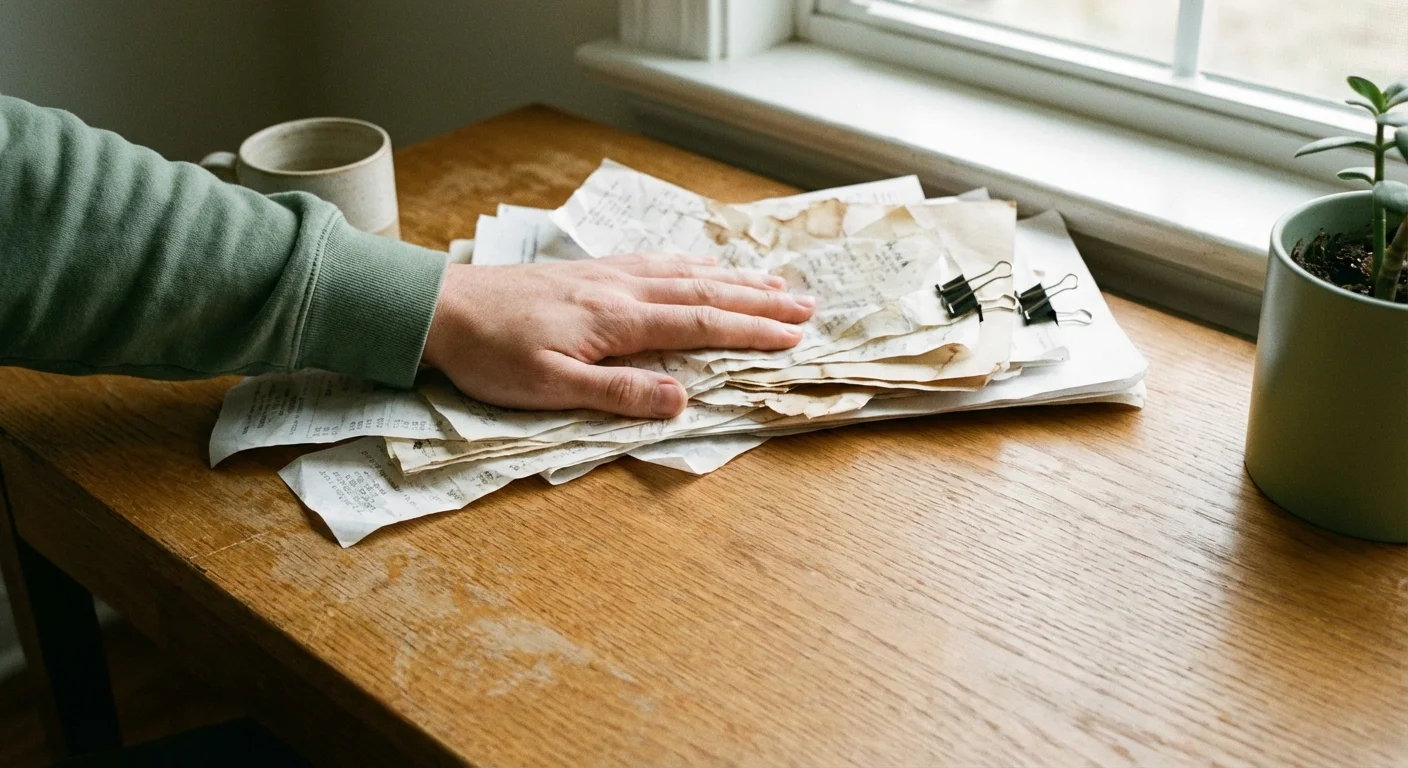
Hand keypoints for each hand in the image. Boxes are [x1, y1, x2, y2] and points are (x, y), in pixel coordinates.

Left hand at [421, 253, 813, 417]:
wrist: (439, 308)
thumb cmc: (490, 355)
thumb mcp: (549, 387)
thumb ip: (618, 392)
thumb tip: (682, 399)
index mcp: (618, 319)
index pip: (701, 323)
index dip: (752, 331)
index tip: (794, 336)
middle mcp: (621, 288)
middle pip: (705, 290)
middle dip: (760, 299)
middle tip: (807, 304)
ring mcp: (606, 274)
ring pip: (685, 271)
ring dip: (734, 277)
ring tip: (774, 281)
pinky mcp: (589, 272)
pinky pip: (657, 261)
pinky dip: (692, 263)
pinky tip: (701, 264)